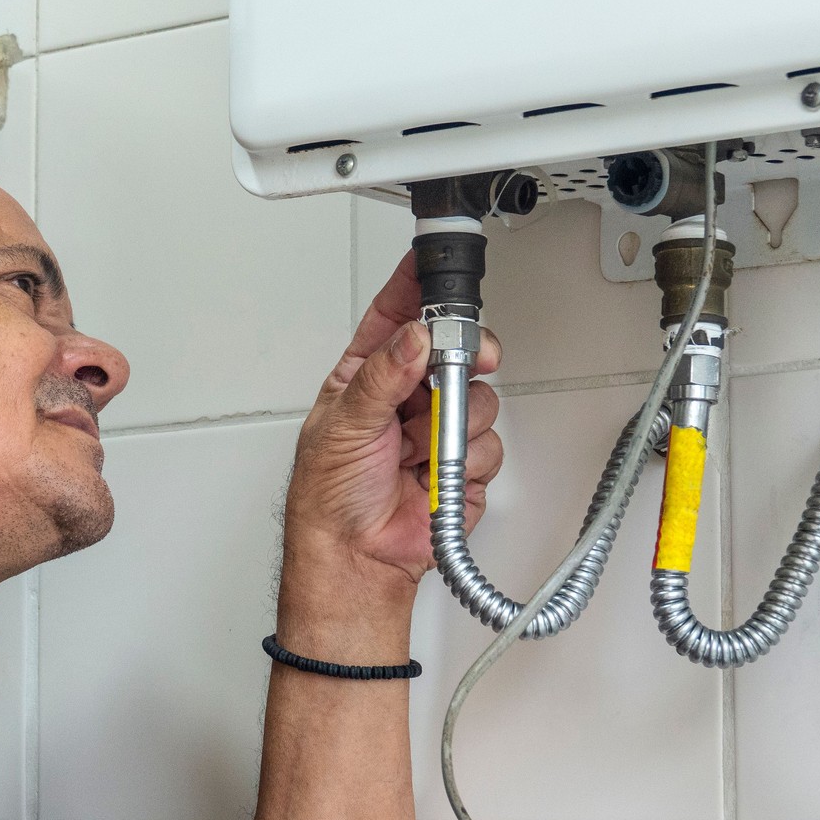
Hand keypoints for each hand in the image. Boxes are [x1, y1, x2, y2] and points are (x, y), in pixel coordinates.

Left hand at [284, 252, 503, 591]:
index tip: (434, 262)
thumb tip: (414, 337)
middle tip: (460, 363)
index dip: (418, 287)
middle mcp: (407, 397)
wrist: (355, 557)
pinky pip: (490, 445)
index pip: (398, 316)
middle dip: (463, 356)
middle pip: (455, 350)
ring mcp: (437, 429)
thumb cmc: (329, 497)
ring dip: (456, 423)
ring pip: (479, 397)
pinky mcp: (464, 464)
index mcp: (369, 376)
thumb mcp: (342, 425)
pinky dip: (466, 461)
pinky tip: (434, 475)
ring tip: (420, 449)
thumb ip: (382, 376)